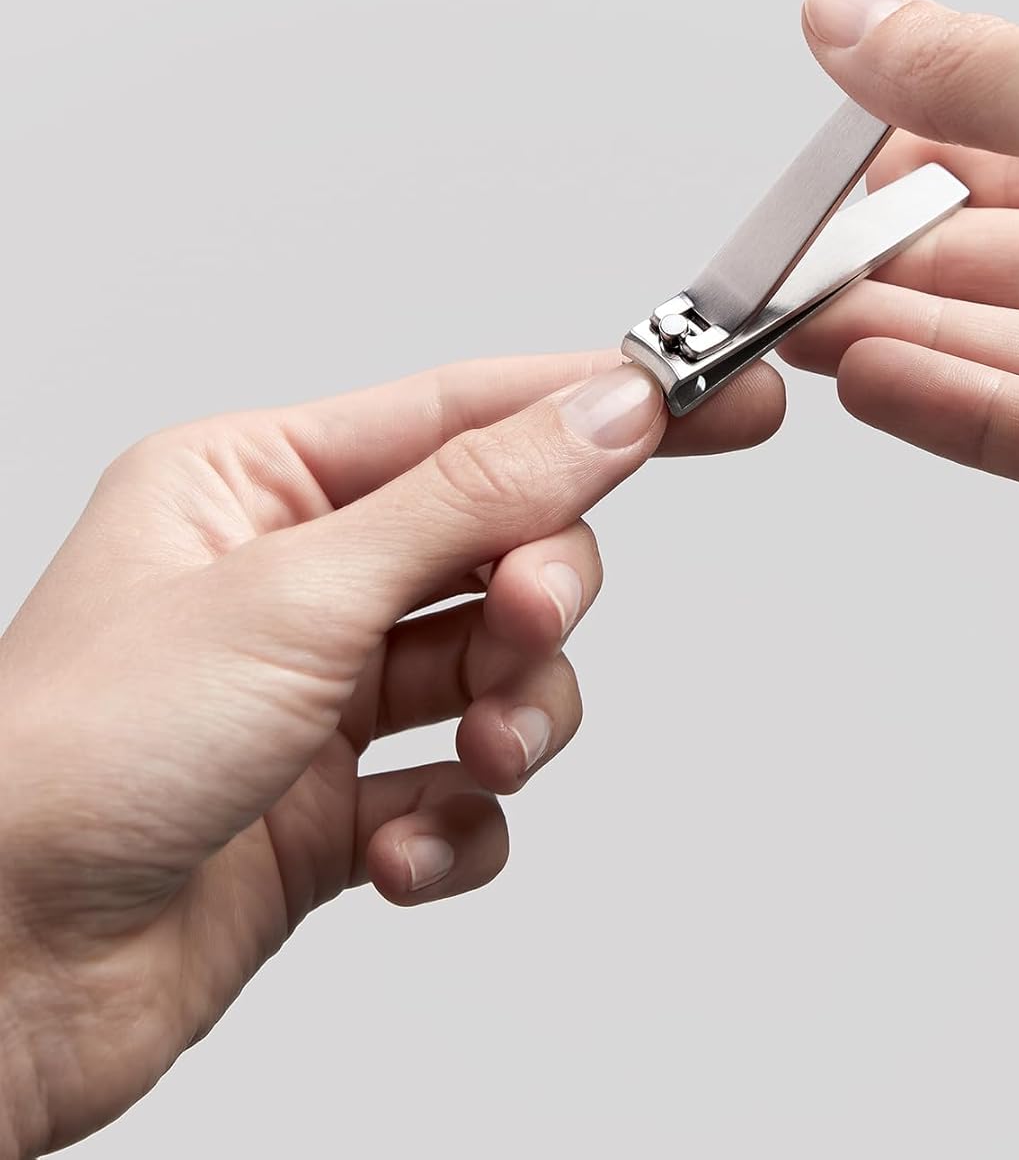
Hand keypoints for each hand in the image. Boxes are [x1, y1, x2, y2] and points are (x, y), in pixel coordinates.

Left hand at [0, 353, 782, 1155]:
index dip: (605, 404)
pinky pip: (462, 792)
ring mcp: (322, 696)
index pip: (476, 413)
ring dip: (512, 722)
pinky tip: (402, 848)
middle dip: (539, 595)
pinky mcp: (338, 806)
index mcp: (262, 484)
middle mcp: (300, 580)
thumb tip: (604, 412)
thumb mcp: (297, 595)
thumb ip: (473, 499)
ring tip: (473, 764)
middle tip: (530, 623)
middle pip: (506, 548)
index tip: (721, 402)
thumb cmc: (66, 766)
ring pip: (501, 675)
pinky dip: (456, 824)